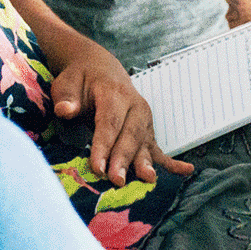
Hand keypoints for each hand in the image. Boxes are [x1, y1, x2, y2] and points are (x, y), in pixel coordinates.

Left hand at [51, 33, 193, 184]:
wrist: (98, 69)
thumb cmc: (80, 80)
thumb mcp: (67, 82)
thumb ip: (66, 97)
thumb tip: (65, 110)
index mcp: (114, 92)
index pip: (109, 122)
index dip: (104, 145)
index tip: (97, 167)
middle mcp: (134, 106)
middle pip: (130, 135)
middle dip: (124, 159)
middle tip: (116, 180)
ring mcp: (143, 120)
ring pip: (144, 143)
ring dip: (144, 163)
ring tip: (146, 179)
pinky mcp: (146, 132)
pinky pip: (159, 148)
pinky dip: (172, 162)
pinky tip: (185, 171)